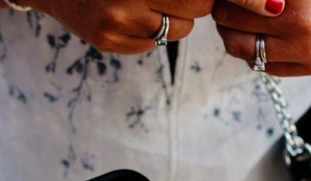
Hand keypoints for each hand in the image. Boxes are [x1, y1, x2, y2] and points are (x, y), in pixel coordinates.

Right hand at [30, 0, 213, 54]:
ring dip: (173, 21)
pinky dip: (148, 33)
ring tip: (153, 5)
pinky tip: (132, 17)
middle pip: (191, 15)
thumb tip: (204, 0)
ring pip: (174, 33)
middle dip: (192, 7)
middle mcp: (126, 1)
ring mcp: (115, 24)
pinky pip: (148, 46)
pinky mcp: (105, 42)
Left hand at [212, 0, 310, 75]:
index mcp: (299, 4)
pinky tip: (257, 33)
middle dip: (224, 11)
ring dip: (232, 33)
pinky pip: (265, 66)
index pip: (238, 2)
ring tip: (236, 16)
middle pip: (233, 26)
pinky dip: (254, 49)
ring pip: (244, 51)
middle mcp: (304, 33)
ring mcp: (309, 55)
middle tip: (225, 1)